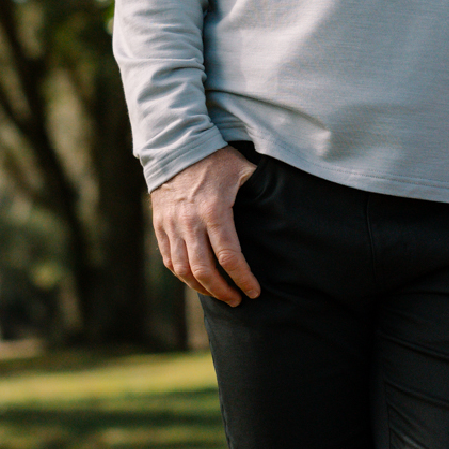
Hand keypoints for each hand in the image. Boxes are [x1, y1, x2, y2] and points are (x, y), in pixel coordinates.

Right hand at [150, 147, 260, 304]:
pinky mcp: (160, 226)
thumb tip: (289, 206)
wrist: (175, 148)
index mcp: (215, 211)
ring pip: (183, 270)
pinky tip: (197, 282)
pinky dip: (183, 275)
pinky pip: (168, 259)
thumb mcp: (244, 171)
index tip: (253, 292)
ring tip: (219, 295)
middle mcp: (190, 222)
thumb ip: (262, 190)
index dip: (242, 278)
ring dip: (202, 288)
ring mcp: (172, 226)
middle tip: (237, 300)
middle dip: (222, 291)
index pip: (229, 256)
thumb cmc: (216, 160)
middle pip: (203, 270)